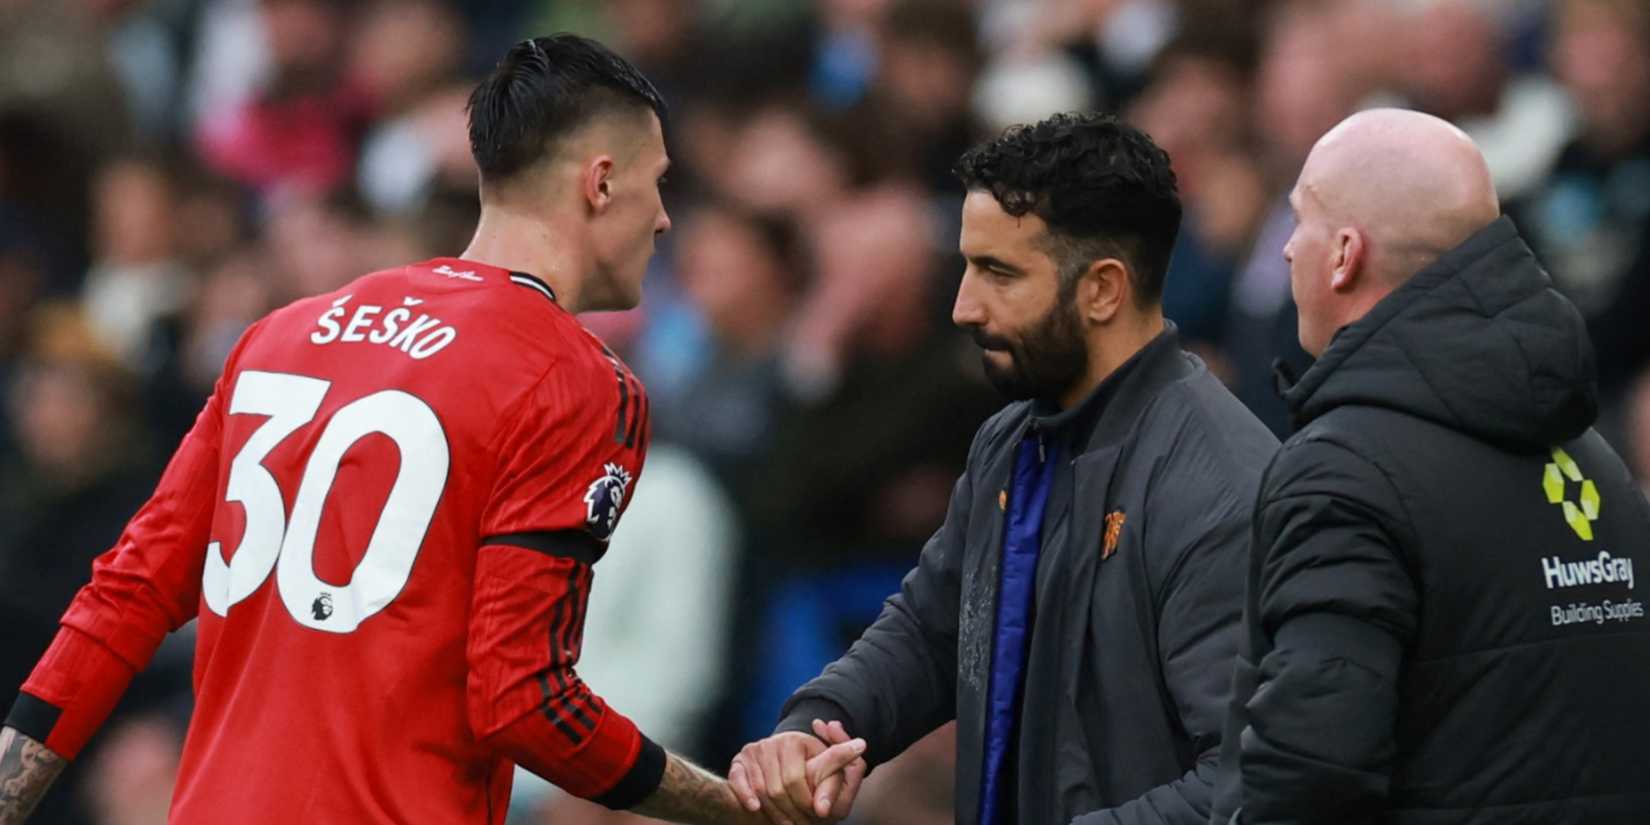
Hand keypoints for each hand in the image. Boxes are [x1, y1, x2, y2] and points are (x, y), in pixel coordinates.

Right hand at [728, 726, 865, 824]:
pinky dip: (744, 794)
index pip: (796, 780)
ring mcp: (753, 751)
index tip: (818, 815)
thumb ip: (842, 760)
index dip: (806, 801)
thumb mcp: (830, 763)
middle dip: (790, 811)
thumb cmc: (813, 764)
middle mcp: (771, 743)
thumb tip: (861, 745)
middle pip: (777, 789)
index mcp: (795, 741)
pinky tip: (754, 807)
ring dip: (771, 812)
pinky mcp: (739, 761)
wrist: (784, 757)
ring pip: (758, 789)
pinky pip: (737, 779)